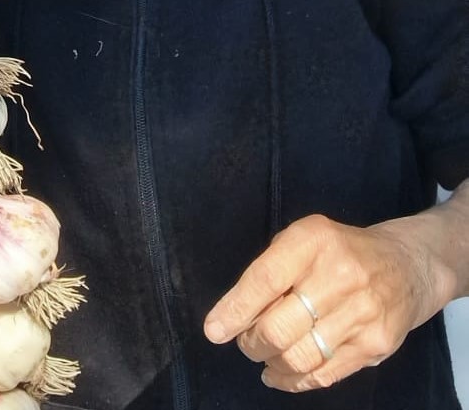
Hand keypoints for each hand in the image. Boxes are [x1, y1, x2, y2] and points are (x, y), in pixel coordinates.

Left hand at [203, 211, 455, 391]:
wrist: (407, 266)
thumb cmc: (340, 251)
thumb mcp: (304, 240)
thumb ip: (272, 270)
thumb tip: (234, 314)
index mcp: (313, 240)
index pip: (265, 280)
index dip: (236, 309)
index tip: (214, 330)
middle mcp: (340, 275)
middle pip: (280, 326)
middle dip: (252, 342)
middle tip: (246, 342)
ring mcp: (362, 313)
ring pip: (300, 356)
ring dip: (272, 363)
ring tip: (265, 357)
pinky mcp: (376, 345)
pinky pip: (325, 374)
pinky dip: (295, 381)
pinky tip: (281, 375)